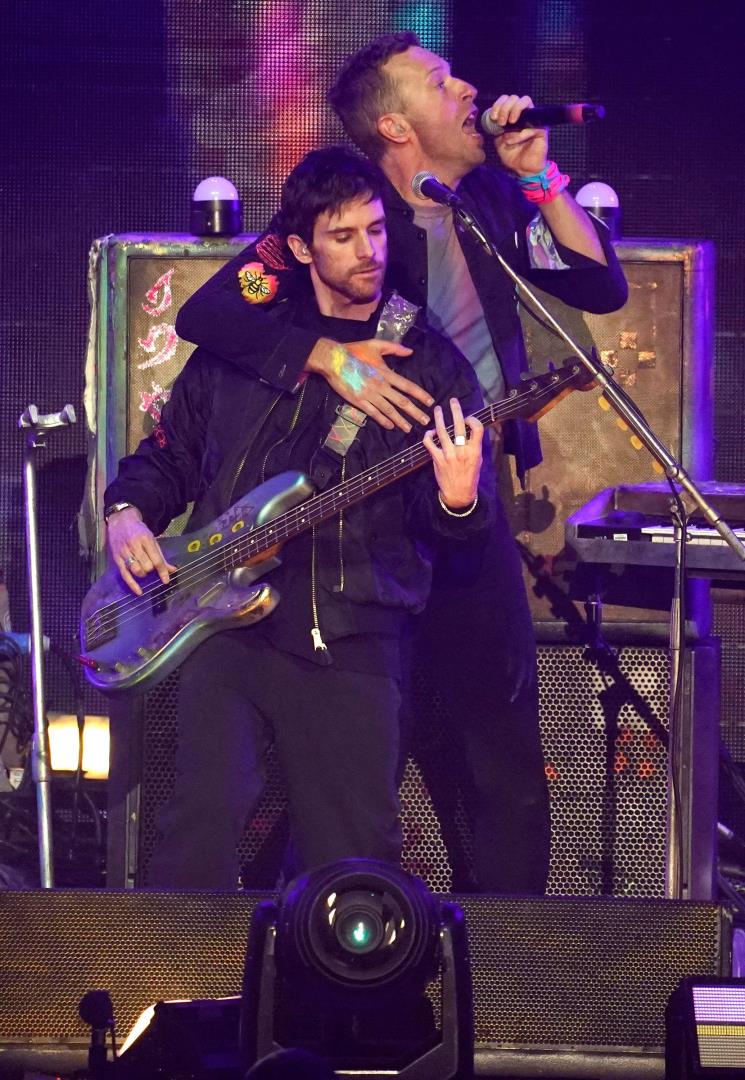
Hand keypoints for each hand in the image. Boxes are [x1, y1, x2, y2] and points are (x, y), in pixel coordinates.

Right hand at [106, 506, 176, 595]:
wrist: (120, 521)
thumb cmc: (139, 531)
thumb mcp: (152, 539)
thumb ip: (161, 556)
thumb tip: (172, 570)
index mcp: (146, 539)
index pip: (156, 559)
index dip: (162, 571)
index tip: (166, 580)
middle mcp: (134, 546)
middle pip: (146, 566)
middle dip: (151, 570)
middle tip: (151, 566)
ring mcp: (124, 552)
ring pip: (136, 570)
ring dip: (143, 574)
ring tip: (144, 570)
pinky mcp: (117, 558)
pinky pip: (124, 574)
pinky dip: (132, 584)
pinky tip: (139, 591)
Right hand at [306, 337, 432, 431]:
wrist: (333, 361)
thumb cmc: (354, 351)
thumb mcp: (375, 345)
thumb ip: (394, 348)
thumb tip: (410, 351)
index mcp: (386, 373)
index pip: (408, 386)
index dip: (420, 395)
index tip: (430, 402)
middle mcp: (381, 386)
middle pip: (402, 401)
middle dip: (415, 412)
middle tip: (425, 421)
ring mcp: (370, 395)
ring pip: (389, 410)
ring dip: (401, 421)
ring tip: (409, 429)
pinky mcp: (359, 401)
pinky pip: (373, 413)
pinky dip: (383, 420)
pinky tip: (390, 426)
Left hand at [423, 398, 483, 509]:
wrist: (459, 493)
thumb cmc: (470, 476)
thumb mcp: (478, 460)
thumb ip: (474, 445)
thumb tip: (469, 430)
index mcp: (475, 450)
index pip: (477, 428)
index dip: (472, 419)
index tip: (468, 418)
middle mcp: (461, 451)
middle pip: (458, 425)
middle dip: (455, 410)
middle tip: (452, 400)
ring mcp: (448, 454)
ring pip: (441, 431)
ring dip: (439, 418)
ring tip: (438, 410)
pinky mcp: (437, 459)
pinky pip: (429, 443)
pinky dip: (428, 436)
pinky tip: (430, 432)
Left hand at [487, 94, 548, 176]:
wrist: (522, 169)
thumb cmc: (512, 154)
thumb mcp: (498, 140)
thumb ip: (495, 128)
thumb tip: (490, 118)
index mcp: (513, 115)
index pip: (506, 99)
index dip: (498, 104)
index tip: (492, 117)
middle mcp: (524, 114)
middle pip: (515, 97)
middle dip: (505, 107)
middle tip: (500, 122)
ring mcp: (534, 119)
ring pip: (526, 101)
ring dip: (514, 110)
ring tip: (507, 124)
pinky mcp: (541, 128)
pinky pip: (531, 124)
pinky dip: (520, 133)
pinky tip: (512, 141)